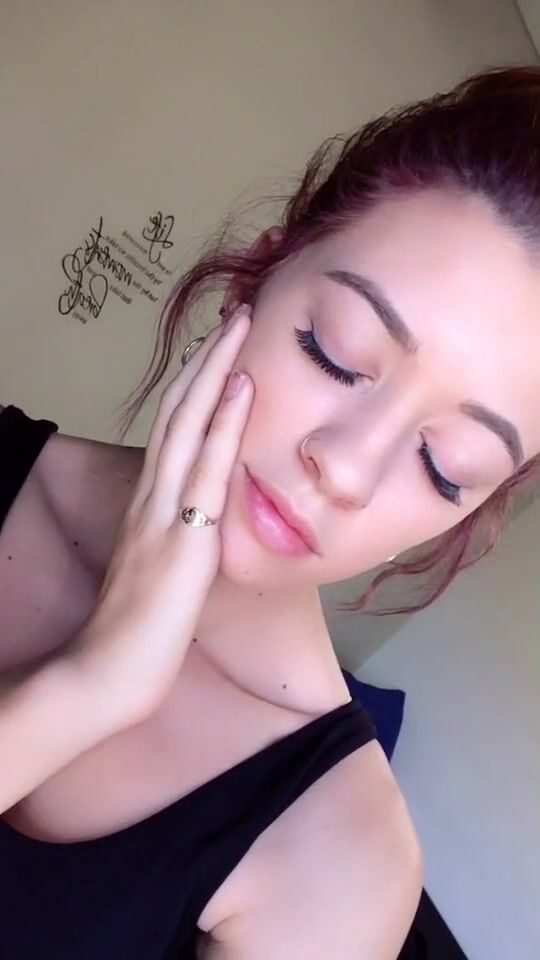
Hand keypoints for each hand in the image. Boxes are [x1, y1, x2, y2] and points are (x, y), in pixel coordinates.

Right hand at [71, 305, 252, 722]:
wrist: (106, 672)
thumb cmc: (136, 632)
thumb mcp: (161, 572)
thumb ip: (178, 541)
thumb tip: (206, 526)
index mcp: (149, 504)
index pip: (175, 430)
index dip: (198, 386)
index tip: (222, 351)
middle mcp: (152, 496)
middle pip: (179, 412)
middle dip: (208, 360)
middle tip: (236, 316)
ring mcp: (165, 513)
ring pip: (190, 424)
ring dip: (217, 370)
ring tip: (241, 326)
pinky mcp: (183, 538)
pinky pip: (208, 469)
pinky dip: (226, 423)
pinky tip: (243, 387)